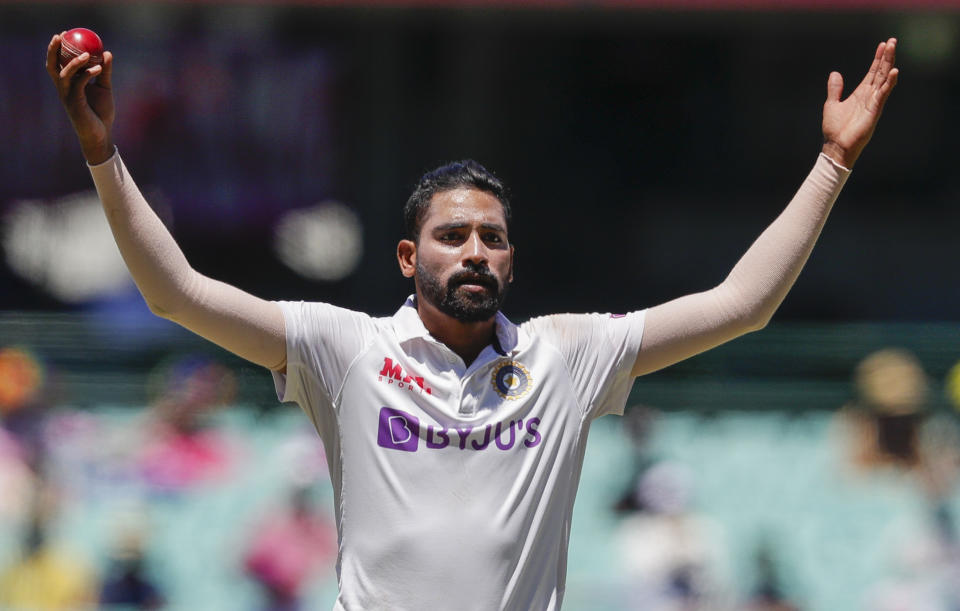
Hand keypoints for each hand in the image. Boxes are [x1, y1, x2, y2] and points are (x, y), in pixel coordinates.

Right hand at [46, 32, 115, 164]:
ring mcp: (67, 96)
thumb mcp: (104, 88)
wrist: (101, 134)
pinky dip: (88, 74)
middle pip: (52, 66)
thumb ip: (104, 71)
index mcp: (68, 84)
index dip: (56, 48)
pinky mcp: (75, 103)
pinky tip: (99, 68)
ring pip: (64, 74)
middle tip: (61, 35)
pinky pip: (79, 84)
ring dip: (75, 62)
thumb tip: (107, 52)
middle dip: (53, 50)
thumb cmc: (101, 112)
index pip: (57, 63)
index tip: (64, 33)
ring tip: (88, 53)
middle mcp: (64, 88)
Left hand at [821, 38, 898, 168]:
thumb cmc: (835, 129)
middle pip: (880, 72)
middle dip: (886, 57)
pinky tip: (893, 71)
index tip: (882, 44)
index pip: (872, 72)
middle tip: (892, 41)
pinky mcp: (874, 111)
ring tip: (892, 49)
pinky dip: (889, 83)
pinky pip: (883, 94)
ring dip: (888, 64)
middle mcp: (870, 96)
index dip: (877, 59)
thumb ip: (835, 89)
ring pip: (883, 79)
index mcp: (861, 94)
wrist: (836, 146)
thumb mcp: (832, 104)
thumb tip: (835, 73)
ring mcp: (873, 103)